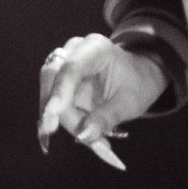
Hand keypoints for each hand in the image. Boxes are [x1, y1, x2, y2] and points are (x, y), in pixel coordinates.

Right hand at [38, 35, 168, 169]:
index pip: (70, 68)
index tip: (52, 119)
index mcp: (96, 48)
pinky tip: (86, 134)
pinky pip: (52, 104)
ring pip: (49, 95)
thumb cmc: (137, 84)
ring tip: (95, 140)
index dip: (58, 93)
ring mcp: (63, 65)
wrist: (138, 78)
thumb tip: (84, 134)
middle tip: (84, 138)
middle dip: (63, 113)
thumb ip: (106, 117)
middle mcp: (74, 52)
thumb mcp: (129, 103)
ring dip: (66, 121)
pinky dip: (66, 122)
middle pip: (53, 80)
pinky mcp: (59, 82)